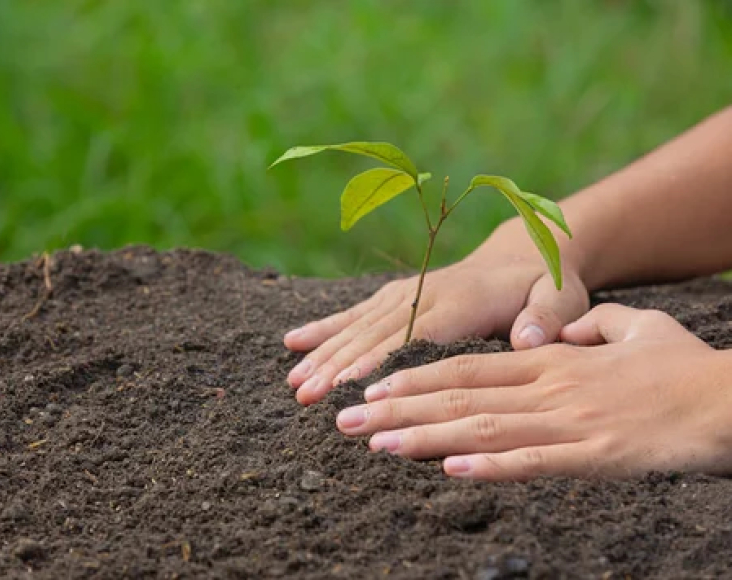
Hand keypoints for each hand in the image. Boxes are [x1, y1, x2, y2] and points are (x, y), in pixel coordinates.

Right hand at [285, 225, 589, 405]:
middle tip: (307, 396)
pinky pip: (355, 312)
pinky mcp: (396, 295)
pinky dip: (323, 328)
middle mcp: (425, 294)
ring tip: (294, 384)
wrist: (523, 251)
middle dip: (339, 366)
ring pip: (357, 326)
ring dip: (324, 354)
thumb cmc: (544, 284)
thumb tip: (527, 339)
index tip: (349, 386)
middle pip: (375, 334)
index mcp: (462, 302)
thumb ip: (548, 316)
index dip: (381, 360)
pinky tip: (292, 342)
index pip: (415, 336)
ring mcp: (406, 292)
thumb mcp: (561, 296)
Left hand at [335, 304, 731, 480]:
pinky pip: (533, 461)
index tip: (370, 385)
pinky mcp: (595, 453)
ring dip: (423, 436)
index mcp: (548, 361)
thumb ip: (590, 328)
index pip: (465, 367)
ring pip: (481, 426)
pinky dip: (490, 465)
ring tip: (374, 443)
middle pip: (457, 396)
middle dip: (396, 406)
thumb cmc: (685, 369)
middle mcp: (546, 387)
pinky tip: (450, 471)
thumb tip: (561, 334)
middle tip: (343, 418)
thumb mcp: (633, 331)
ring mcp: (567, 420)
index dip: (413, 376)